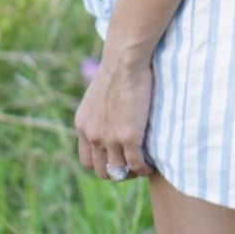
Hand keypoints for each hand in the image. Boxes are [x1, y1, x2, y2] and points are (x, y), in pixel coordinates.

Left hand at [74, 54, 156, 182]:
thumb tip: (110, 118)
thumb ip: (99, 113)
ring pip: (119, 171)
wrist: (124, 61)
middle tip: (131, 166)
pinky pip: (136, 164)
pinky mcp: (128, 137)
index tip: (116, 159)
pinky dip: (144, 169)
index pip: (87, 160)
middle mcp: (92, 136)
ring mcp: (109, 139)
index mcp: (83, 126)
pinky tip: (150, 165)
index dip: (102, 163)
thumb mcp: (98, 95)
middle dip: (116, 171)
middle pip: (101, 170)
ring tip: (142, 167)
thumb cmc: (117, 69)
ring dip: (131, 173)